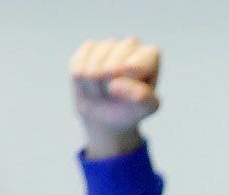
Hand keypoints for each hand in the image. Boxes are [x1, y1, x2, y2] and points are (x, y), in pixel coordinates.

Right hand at [71, 36, 160, 158]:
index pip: (135, 65)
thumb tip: (115, 84)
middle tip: (118, 95)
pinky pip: (78, 67)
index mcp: (150, 55)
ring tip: (105, 91)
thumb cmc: (132, 109)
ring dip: (96, 89)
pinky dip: (82, 83)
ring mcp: (108, 45)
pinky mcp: (88, 48)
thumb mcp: (146, 108)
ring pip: (93, 69)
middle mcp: (130, 44)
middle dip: (110, 90)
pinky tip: (92, 83)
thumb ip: (142, 98)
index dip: (127, 83)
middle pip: (110, 69)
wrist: (110, 116)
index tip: (133, 93)